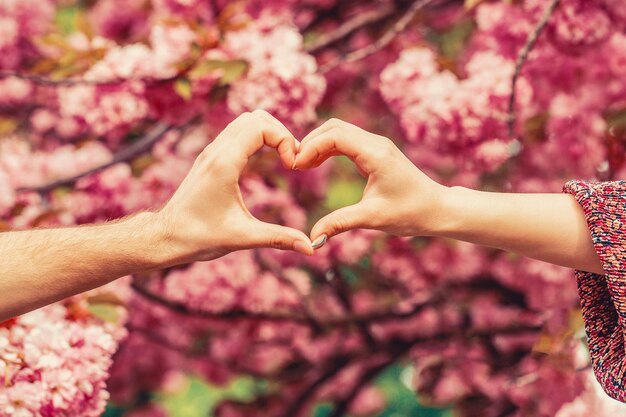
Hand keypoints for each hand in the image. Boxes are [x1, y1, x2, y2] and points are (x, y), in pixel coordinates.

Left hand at [155, 110, 313, 264]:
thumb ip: (279, 239)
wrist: (165, 237)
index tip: (293, 165)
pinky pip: (237, 133)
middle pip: (256, 117)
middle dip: (281, 132)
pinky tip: (267, 161)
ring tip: (283, 159)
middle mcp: (216, 151)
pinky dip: (257, 138)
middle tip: (292, 160)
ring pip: (245, 121)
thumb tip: (311, 248)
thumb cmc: (199, 237)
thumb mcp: (242, 238)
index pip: (261, 126)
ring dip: (269, 133)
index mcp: (224, 164)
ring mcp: (211, 152)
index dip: (284, 139)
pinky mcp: (210, 158)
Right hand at [295, 119, 447, 244]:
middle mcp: (376, 143)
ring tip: (302, 165)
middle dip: (310, 142)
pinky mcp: (376, 152)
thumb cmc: (410, 213)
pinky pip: (346, 140)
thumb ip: (340, 224)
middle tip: (294, 165)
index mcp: (375, 154)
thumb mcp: (373, 219)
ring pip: (339, 131)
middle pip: (333, 127)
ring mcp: (376, 145)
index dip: (310, 147)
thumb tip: (312, 238)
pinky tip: (316, 164)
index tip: (295, 167)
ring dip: (318, 143)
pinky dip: (328, 148)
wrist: (437, 209)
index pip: (335, 136)